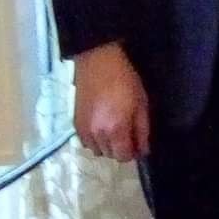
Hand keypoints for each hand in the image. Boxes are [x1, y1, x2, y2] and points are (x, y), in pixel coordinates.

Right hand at [74, 43, 150, 162]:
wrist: (98, 62)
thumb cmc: (125, 80)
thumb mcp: (141, 103)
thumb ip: (143, 130)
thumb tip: (143, 150)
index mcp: (115, 130)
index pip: (123, 156)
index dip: (133, 152)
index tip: (138, 143)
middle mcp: (97, 135)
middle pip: (110, 155)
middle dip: (121, 148)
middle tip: (128, 132)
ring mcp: (83, 131)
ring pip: (97, 151)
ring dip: (107, 145)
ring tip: (114, 129)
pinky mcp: (75, 124)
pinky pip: (86, 142)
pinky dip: (95, 139)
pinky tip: (101, 125)